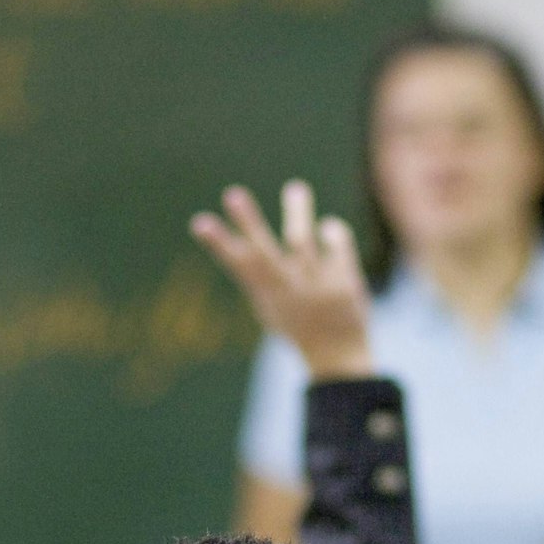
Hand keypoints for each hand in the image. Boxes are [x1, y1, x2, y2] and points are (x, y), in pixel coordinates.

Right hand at [192, 181, 372, 380]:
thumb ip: (252, 269)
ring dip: (296, 212)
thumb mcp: (267, 301)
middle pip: (263, 252)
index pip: (237, 263)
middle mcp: (287, 287)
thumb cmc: (295, 322)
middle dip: (247, 224)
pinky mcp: (344, 279)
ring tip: (294, 188)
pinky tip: (326, 228)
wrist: (336, 355)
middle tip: (232, 193)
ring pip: (302, 241)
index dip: (218, 242)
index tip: (199, 221)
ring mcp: (315, 284)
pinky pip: (337, 243)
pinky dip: (332, 231)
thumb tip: (233, 227)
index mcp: (265, 292)